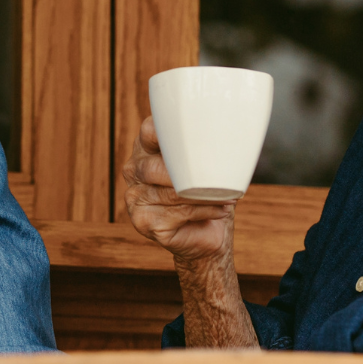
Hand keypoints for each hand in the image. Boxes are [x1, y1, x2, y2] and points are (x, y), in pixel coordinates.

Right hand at [121, 115, 234, 264]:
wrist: (206, 232)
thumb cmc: (205, 191)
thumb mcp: (202, 162)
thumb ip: (202, 146)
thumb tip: (224, 133)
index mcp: (145, 148)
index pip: (150, 131)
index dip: (170, 133)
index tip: (198, 135)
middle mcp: (134, 170)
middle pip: (156, 167)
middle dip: (191, 173)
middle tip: (219, 176)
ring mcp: (135, 197)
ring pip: (170, 192)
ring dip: (204, 195)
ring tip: (228, 196)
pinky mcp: (143, 221)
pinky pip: (177, 213)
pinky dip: (203, 211)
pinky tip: (220, 210)